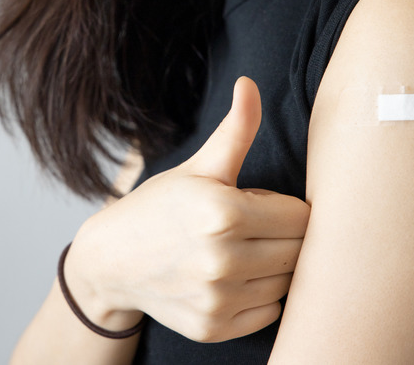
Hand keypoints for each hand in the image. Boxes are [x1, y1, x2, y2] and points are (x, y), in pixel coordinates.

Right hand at [64, 77, 309, 342]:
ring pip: (288, 284)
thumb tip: (250, 84)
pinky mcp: (214, 328)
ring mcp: (218, 299)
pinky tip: (232, 279)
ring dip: (274, 268)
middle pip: (299, 251)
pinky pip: (269, 313)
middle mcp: (223, 261)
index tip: (259, 205)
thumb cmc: (159, 208)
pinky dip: (260, 297)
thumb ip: (235, 130)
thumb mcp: (199, 167)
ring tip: (240, 252)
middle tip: (250, 229)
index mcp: (224, 214)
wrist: (110, 262)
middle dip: (282, 237)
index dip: (285, 208)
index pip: (303, 217)